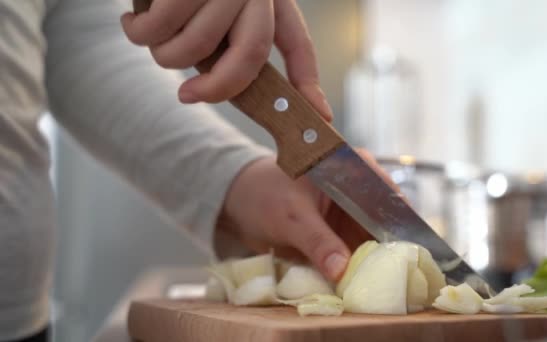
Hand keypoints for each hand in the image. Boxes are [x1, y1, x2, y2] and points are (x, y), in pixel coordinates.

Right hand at [121, 0, 332, 120]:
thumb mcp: (216, 8)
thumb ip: (230, 41)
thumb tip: (227, 88)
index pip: (296, 42)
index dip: (308, 83)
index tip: (319, 115)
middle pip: (250, 55)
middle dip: (218, 88)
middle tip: (189, 96)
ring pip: (198, 45)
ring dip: (166, 56)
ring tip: (150, 38)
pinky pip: (161, 25)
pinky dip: (139, 33)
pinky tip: (131, 21)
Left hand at [218, 151, 392, 281]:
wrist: (242, 204)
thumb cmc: (265, 196)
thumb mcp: (291, 217)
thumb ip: (316, 241)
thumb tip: (341, 269)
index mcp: (351, 167)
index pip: (385, 193)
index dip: (399, 219)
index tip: (408, 247)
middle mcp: (359, 189)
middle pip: (386, 219)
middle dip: (392, 247)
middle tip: (399, 274)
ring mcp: (353, 214)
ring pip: (376, 239)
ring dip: (378, 261)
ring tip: (386, 283)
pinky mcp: (343, 234)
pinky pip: (360, 252)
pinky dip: (361, 267)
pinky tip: (365, 283)